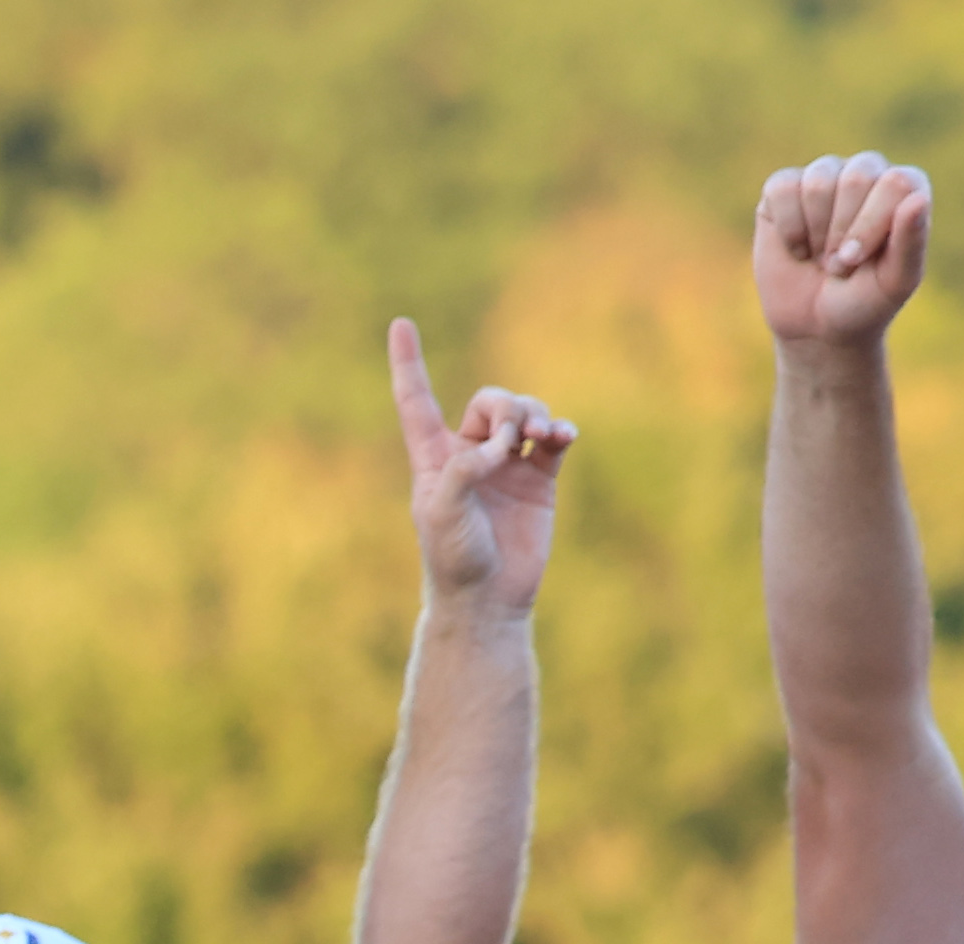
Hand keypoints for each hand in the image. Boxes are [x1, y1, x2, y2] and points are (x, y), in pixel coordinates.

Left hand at [392, 321, 574, 615]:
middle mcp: (468, 455)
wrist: (490, 598)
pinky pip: (553, 437)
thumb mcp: (443, 511)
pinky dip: (560, 429)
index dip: (408, 364)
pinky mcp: (538, 478)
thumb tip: (502, 447)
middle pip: (489, 400)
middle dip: (505, 407)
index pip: (417, 401)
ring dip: (534, 414)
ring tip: (543, 436)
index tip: (400, 323)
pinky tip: (563, 437)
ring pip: (522, 413)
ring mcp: (506, 464)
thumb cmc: (454, 558)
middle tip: (511, 438)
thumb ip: (464, 469)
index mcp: (433, 458)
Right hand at [753, 152, 929, 352]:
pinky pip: (782, 187)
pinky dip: (787, 226)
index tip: (856, 260)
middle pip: (856, 177)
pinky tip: (796, 247)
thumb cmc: (864, 301)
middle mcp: (866, 174)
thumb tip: (918, 199)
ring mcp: (825, 177)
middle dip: (841, 231)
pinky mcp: (784, 189)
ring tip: (818, 255)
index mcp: (903, 188)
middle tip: (837, 264)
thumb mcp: (895, 281)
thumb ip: (912, 241)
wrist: (815, 328)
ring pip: (819, 179)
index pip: (894, 182)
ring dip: (815, 230)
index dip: (870, 225)